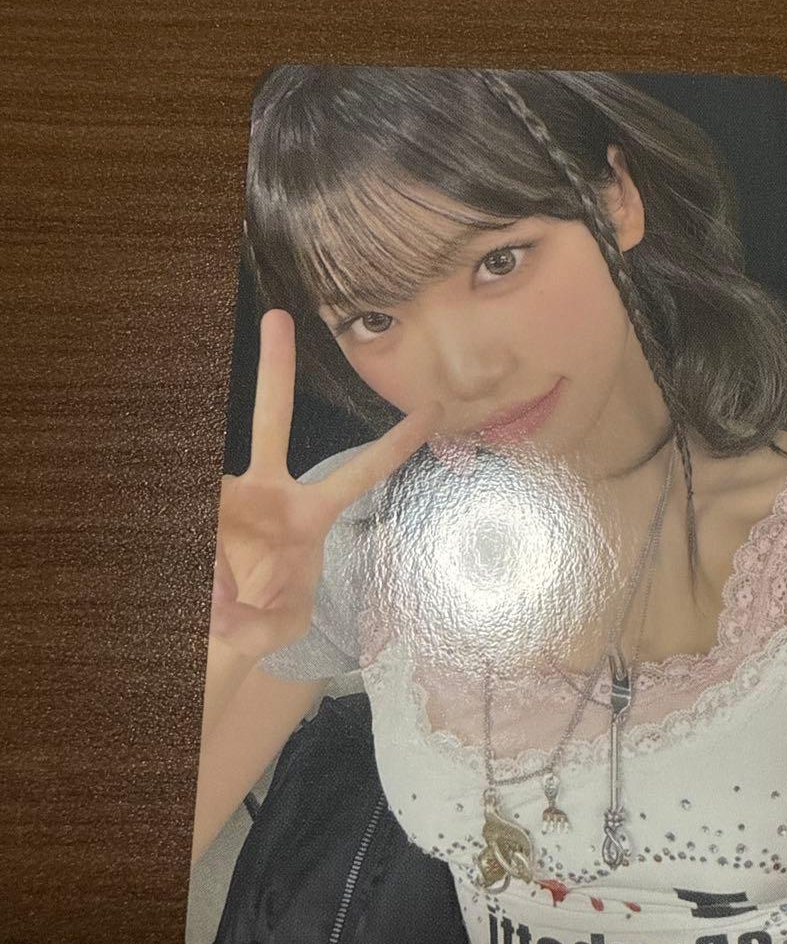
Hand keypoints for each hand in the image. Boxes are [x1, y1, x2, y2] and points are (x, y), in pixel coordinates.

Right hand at [209, 309, 442, 660]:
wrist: (219, 627)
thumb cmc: (266, 619)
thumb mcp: (281, 628)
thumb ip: (264, 625)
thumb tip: (222, 604)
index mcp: (312, 513)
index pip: (362, 472)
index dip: (397, 443)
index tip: (434, 408)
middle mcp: (272, 492)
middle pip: (272, 420)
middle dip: (276, 368)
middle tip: (279, 315)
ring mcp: (231, 494)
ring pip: (215, 493)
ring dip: (216, 556)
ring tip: (219, 602)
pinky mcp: (201, 505)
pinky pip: (195, 526)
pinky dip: (200, 571)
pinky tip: (208, 596)